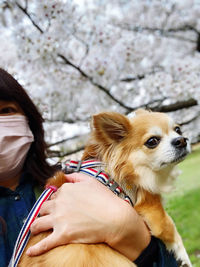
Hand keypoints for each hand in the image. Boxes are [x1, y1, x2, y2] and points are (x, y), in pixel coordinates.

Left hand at [26, 173, 149, 260]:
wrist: (115, 219)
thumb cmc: (105, 200)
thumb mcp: (91, 181)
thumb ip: (75, 176)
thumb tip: (64, 175)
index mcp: (65, 190)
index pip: (53, 195)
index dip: (56, 201)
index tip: (58, 206)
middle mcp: (59, 203)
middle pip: (43, 208)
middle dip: (45, 212)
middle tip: (48, 217)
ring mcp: (60, 219)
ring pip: (38, 223)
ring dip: (35, 227)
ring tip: (35, 230)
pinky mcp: (62, 235)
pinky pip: (44, 244)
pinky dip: (36, 249)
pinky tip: (31, 252)